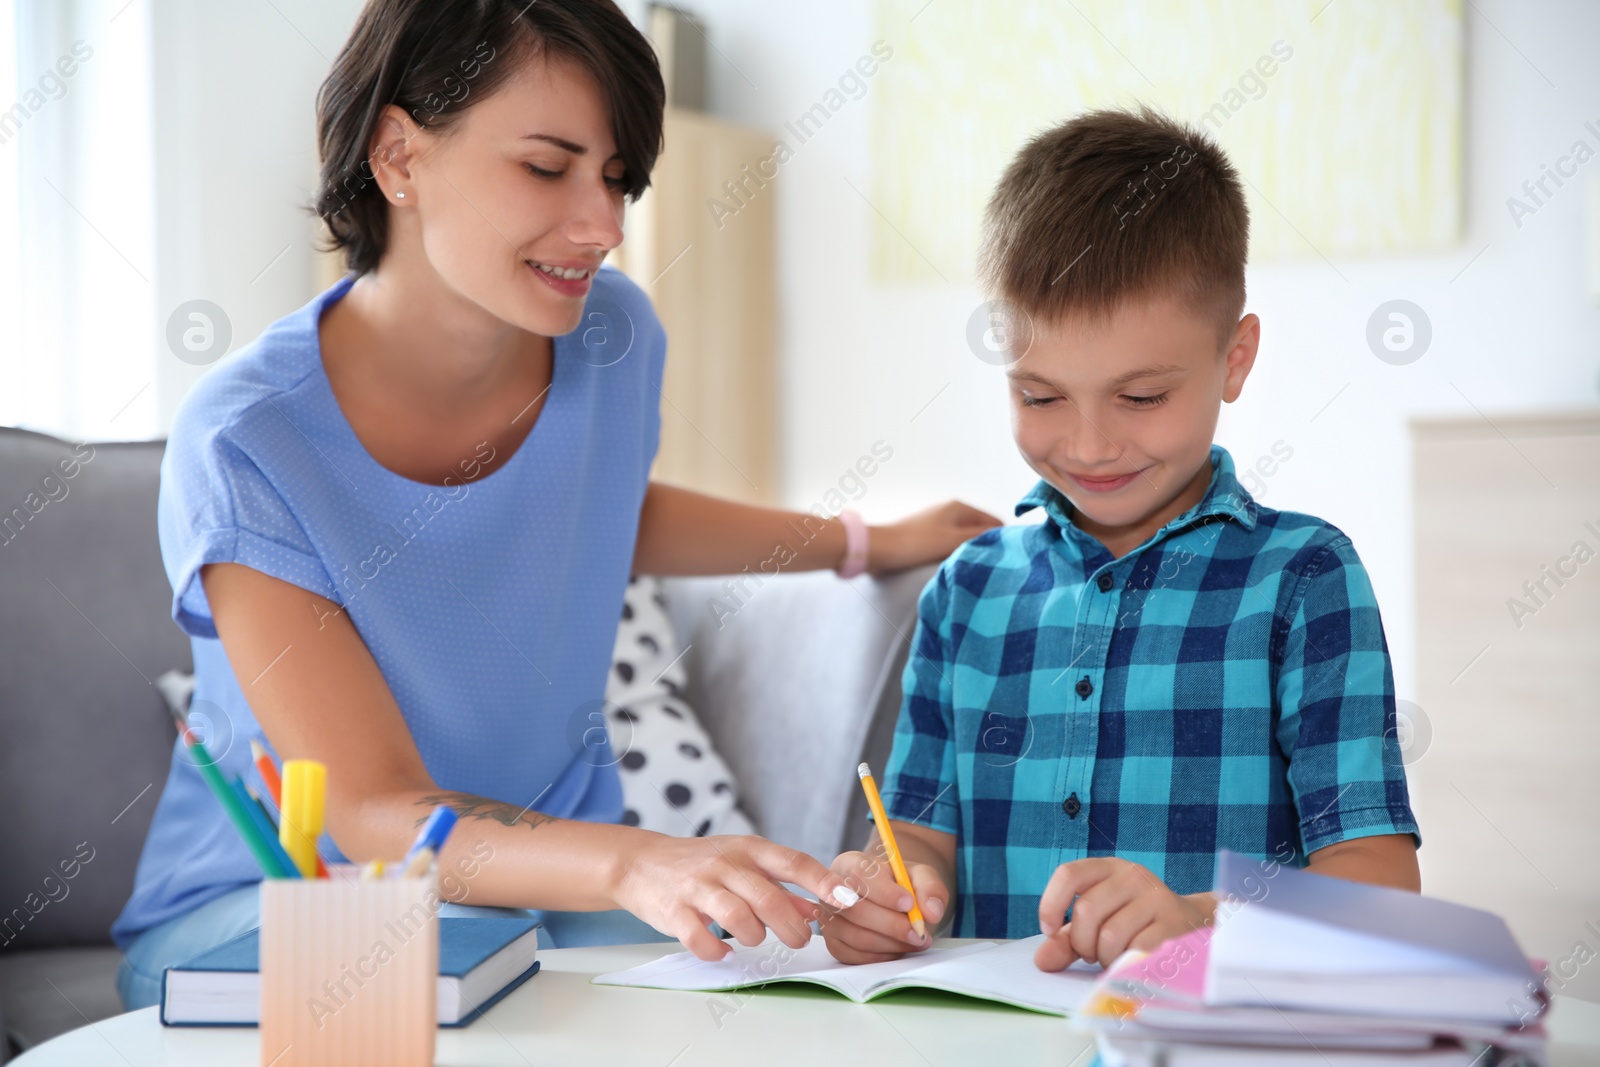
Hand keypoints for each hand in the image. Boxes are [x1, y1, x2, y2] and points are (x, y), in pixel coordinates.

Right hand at [612, 832, 860, 961]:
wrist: (641, 862)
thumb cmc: (701, 864)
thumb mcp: (743, 865)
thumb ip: (780, 888)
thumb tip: (816, 910)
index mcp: (749, 848)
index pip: (794, 862)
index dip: (823, 882)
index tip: (848, 899)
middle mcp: (725, 863)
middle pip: (769, 898)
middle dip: (791, 927)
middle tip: (798, 941)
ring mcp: (698, 886)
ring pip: (738, 918)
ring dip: (753, 936)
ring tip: (751, 938)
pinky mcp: (674, 909)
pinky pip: (700, 938)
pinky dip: (715, 950)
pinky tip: (719, 950)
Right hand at [820, 849, 949, 963]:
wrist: (892, 900)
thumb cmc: (902, 885)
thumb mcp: (921, 876)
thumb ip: (930, 888)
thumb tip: (931, 911)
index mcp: (850, 864)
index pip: (860, 876)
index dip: (885, 893)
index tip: (909, 904)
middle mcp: (832, 891)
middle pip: (855, 910)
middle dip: (892, 926)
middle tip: (919, 933)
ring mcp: (830, 919)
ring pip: (857, 937)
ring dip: (891, 943)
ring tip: (915, 941)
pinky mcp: (834, 943)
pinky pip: (856, 956)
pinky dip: (882, 955)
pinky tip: (898, 947)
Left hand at [867, 501, 1002, 574]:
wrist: (879, 549)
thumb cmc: (916, 543)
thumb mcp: (953, 540)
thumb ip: (980, 537)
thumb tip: (1008, 536)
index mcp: (960, 508)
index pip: (995, 522)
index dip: (1004, 538)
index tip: (1012, 558)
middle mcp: (951, 512)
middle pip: (981, 530)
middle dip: (988, 546)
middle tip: (997, 567)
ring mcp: (939, 524)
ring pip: (966, 539)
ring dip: (972, 552)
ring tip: (978, 569)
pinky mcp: (928, 538)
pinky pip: (952, 546)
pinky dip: (958, 554)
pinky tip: (959, 567)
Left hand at [1033, 858, 1215, 971]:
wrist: (1191, 925)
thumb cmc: (1134, 923)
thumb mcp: (1098, 923)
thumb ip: (1066, 939)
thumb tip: (1042, 960)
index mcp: (1108, 868)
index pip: (1068, 874)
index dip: (1051, 905)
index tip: (1051, 930)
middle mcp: (1132, 875)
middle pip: (1086, 910)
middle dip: (1083, 943)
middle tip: (1093, 953)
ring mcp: (1155, 896)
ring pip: (1109, 936)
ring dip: (1106, 958)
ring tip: (1116, 956)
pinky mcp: (1174, 922)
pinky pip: (1135, 950)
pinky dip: (1127, 964)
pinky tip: (1132, 961)